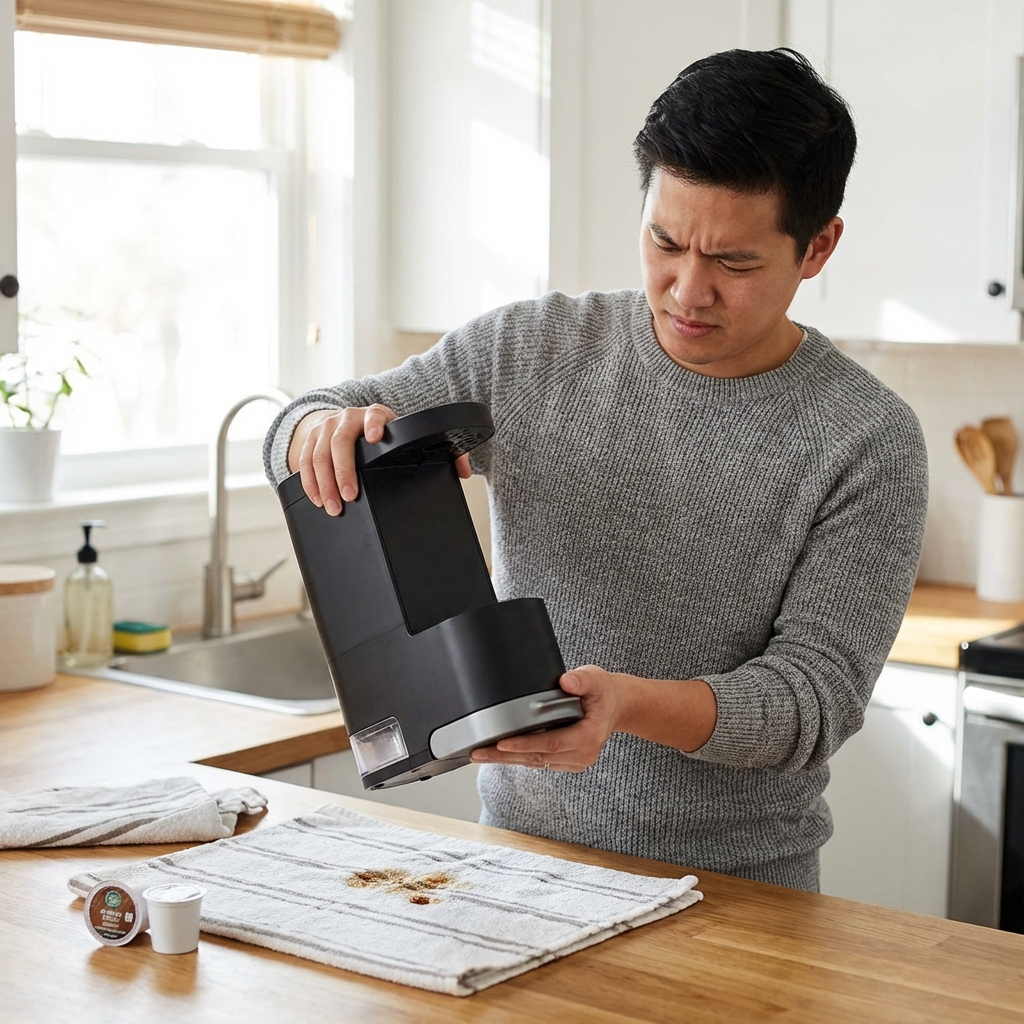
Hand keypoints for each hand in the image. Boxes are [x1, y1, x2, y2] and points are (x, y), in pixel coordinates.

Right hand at [288, 404, 470, 514]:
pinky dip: (309, 482)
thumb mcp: (407, 441)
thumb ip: (441, 454)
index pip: (376, 415)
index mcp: (377, 415)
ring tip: (333, 507)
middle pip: (340, 441)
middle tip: (349, 497)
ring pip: (319, 453)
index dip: (374, 425)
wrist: (348, 423)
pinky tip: (317, 499)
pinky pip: (304, 460)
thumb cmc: (385, 437)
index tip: (376, 439)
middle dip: (343, 471)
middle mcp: (349, 417)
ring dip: (324, 483)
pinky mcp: (311, 438)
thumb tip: (465, 471)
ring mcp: (327, 426)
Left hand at [470, 666, 632, 771]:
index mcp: (589, 736)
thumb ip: (581, 680)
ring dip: (508, 759)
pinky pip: (540, 762)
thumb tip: (566, 682)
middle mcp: (582, 754)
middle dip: (506, 755)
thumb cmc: (603, 693)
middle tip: (478, 753)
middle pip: (539, 757)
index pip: (552, 743)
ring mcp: (575, 761)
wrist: (615, 706)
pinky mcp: (567, 762)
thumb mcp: (595, 679)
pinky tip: (500, 754)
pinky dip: (520, 757)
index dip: (525, 744)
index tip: (502, 742)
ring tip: (482, 754)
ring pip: (537, 763)